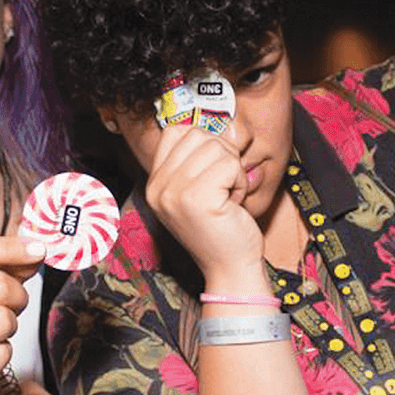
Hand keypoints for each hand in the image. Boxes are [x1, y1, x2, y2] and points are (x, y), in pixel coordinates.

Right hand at [143, 123, 261, 283]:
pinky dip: (239, 182)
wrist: (230, 268)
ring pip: (217, 147)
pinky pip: (230, 165)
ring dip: (233, 170)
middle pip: (199, 135)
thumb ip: (206, 158)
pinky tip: (232, 204)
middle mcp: (158, 187)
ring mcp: (174, 192)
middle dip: (222, 157)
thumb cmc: (222, 229)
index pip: (175, 132)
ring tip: (227, 197)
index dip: (204, 142)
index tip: (213, 169)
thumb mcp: (202, 189)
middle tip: (223, 188)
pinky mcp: (196, 198)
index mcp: (155, 183)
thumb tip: (233, 126)